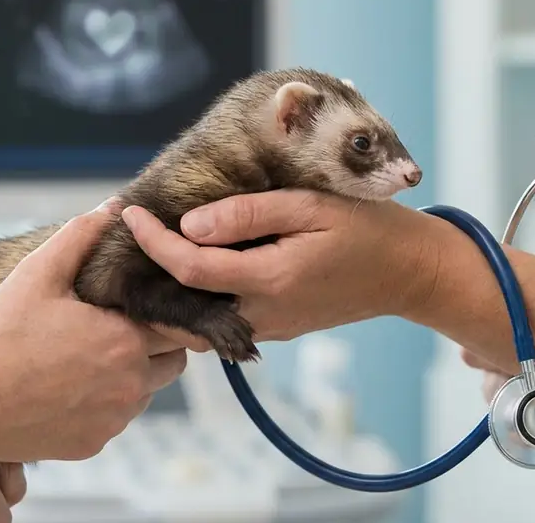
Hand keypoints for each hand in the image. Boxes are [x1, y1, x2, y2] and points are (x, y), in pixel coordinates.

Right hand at [0, 200, 188, 463]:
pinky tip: (68, 386)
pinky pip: (116, 418)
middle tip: (116, 327)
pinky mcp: (94, 444)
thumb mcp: (37, 274)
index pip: (178, 324)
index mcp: (125, 341)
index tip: (143, 303)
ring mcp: (113, 420)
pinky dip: (104, 403)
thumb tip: (115, 208)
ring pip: (147, 392)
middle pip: (173, 360)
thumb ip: (81, 236)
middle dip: (155, 342)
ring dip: (132, 374)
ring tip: (88, 355)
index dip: (164, 310)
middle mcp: (130, 385)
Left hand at [120, 189, 433, 346]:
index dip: (153, 240)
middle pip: (185, 304)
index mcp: (270, 280)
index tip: (129, 210)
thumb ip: (249, 215)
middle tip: (125, 233)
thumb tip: (191, 225)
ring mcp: (271, 327)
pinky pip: (227, 314)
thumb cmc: (367, 228)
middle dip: (148, 275)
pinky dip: (202, 292)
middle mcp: (264, 314)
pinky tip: (194, 257)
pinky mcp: (277, 327)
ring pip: (203, 315)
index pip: (190, 267)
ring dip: (173, 286)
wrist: (410, 272)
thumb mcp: (311, 206)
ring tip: (149, 243)